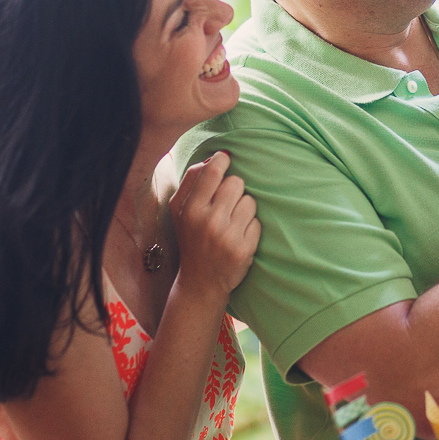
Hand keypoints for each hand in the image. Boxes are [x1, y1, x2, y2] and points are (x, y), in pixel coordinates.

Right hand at [170, 152, 260, 299]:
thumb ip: (193, 181)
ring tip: (231, 223)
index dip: (222, 161)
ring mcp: (227, 237)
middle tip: (225, 204)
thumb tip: (217, 157)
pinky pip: (258, 222)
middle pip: (236, 183)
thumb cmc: (191, 238)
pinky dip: (251, 227)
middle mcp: (208, 222)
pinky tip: (238, 237)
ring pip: (250, 201)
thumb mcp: (180, 211)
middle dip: (234, 189)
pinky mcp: (244, 249)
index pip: (211, 172)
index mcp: (190, 210)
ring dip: (244, 208)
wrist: (200, 282)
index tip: (225, 160)